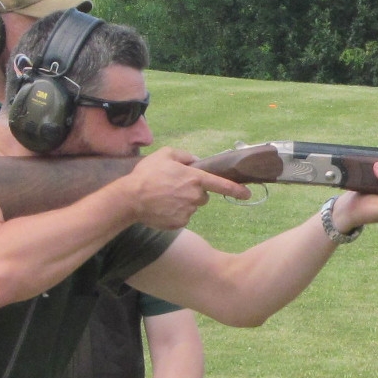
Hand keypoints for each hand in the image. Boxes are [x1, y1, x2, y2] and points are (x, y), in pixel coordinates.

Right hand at [120, 148, 251, 229]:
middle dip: (193, 192)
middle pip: (203, 196)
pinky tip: (161, 207)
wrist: (130, 199)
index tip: (247, 193)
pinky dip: (174, 213)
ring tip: (164, 197)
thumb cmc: (147, 174)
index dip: (236, 189)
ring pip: (191, 207)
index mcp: (195, 178)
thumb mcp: (165, 154)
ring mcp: (187, 212)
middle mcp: (195, 197)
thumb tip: (195, 161)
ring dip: (183, 202)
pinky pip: (182, 218)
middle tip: (174, 187)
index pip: (222, 185)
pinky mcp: (179, 223)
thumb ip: (184, 155)